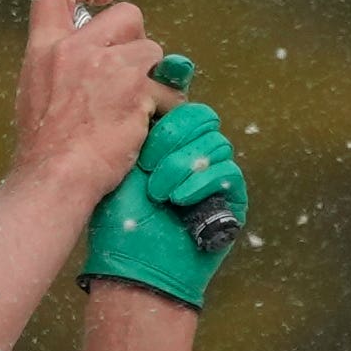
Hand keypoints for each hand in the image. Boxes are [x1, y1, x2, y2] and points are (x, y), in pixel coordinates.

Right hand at [11, 0, 169, 202]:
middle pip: (125, 14)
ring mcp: (110, 68)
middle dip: (138, 36)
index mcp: (46, 47)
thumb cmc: (43, 146)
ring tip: (142, 103)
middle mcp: (77, 49)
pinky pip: (167, 89)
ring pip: (152, 50)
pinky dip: (165, 105)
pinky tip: (152, 123)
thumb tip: (82, 59)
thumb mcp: (33, 91)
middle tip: (133, 64)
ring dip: (153, 75)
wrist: (55, 176)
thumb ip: (58, 65)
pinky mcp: (138, 91)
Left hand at [82, 87, 245, 305]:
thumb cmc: (118, 221)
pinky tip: (178, 199)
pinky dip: (201, 181)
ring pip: (215, 143)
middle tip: (148, 161)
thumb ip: (133, 126)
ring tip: (158, 191)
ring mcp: (213, 176)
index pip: (180, 104)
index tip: (152, 109)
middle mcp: (192, 155)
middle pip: (201, 117)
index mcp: (166, 142)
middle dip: (173, 134)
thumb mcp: (119, 166)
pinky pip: (228, 172)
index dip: (171, 100)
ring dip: (182, 164)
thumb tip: (141, 81)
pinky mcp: (232, 200)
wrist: (135, 269)